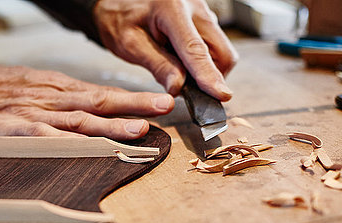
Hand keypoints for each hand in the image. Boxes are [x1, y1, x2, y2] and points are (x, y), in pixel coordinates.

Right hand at [0, 63, 173, 139]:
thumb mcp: (35, 88)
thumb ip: (64, 103)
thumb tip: (96, 114)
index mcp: (59, 90)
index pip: (103, 95)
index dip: (133, 99)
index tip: (160, 103)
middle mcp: (54, 100)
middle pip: (100, 103)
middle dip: (135, 105)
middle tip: (164, 107)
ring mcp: (36, 115)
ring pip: (80, 120)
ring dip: (111, 125)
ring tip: (140, 129)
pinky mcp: (15, 130)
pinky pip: (45, 137)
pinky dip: (67, 142)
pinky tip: (89, 148)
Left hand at [93, 0, 237, 99]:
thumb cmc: (120, 16)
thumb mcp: (130, 44)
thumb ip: (157, 65)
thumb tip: (178, 89)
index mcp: (171, 9)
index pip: (196, 49)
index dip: (209, 75)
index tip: (221, 95)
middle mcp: (194, 7)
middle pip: (220, 52)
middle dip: (209, 76)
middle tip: (183, 86)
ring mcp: (202, 11)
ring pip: (220, 51)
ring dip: (204, 69)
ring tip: (175, 67)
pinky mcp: (204, 18)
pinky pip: (213, 46)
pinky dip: (201, 60)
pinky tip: (179, 58)